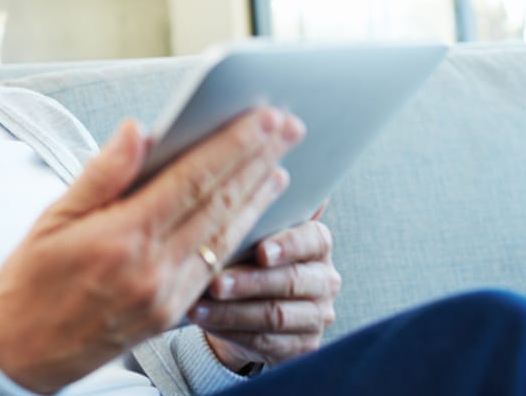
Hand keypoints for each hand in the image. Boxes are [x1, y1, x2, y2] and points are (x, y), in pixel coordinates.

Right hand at [0, 108, 303, 393]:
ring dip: (257, 198)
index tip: (264, 118)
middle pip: (219, 203)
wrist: (21, 353)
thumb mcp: (53, 218)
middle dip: (259, 161)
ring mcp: (167, 296)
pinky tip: (250, 214)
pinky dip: (238, 234)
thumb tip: (140, 130)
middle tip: (289, 128)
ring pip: (225, 237)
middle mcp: (153, 269)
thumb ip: (103, 173)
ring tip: (281, 166)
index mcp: (122, 237)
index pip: (193, 180)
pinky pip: (215, 266)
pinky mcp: (171, 315)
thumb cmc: (31, 279)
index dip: (234, 146)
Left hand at [189, 214, 341, 371]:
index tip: (261, 251)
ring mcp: (317, 315)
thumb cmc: (251, 257)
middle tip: (215, 283)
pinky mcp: (303, 346)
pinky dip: (231, 331)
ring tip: (200, 305)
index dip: (287, 246)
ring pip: (276, 315)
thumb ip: (257, 217)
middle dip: (249, 282)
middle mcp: (325, 279)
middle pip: (291, 281)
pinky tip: (205, 321)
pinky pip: (266, 341)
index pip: (312, 240)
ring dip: (234, 311)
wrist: (254, 306)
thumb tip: (254, 181)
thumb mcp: (255, 235)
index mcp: (318, 244)